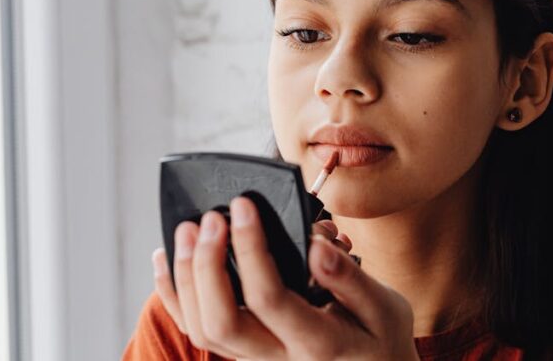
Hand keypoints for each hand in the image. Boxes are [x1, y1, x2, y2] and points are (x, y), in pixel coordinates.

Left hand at [151, 196, 418, 360]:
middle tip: (210, 218)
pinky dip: (173, 294)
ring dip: (186, 277)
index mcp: (317, 343)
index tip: (245, 206)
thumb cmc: (380, 340)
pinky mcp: (245, 352)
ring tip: (188, 229)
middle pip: (222, 322)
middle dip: (206, 265)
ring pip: (202, 330)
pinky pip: (197, 330)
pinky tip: (167, 258)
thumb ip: (350, 279)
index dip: (250, 248)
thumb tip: (315, 245)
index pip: (270, 298)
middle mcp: (278, 357)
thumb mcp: (385, 308)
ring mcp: (256, 359)